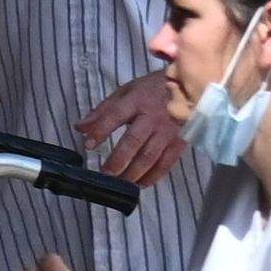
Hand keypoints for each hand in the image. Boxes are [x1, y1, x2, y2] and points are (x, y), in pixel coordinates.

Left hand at [74, 71, 182, 185]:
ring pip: (150, 155)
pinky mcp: (180, 141)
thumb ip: (102, 111)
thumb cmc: (152, 90)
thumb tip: (80, 127)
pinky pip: (167, 161)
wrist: (190, 86)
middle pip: (133, 141)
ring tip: (121, 182)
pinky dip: (155, 175)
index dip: (101, 131)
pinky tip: (142, 183)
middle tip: (105, 173)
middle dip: (118, 160)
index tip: (88, 145)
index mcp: (136, 101)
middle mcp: (152, 117)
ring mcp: (167, 130)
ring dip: (134, 172)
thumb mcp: (126, 92)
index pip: (115, 116)